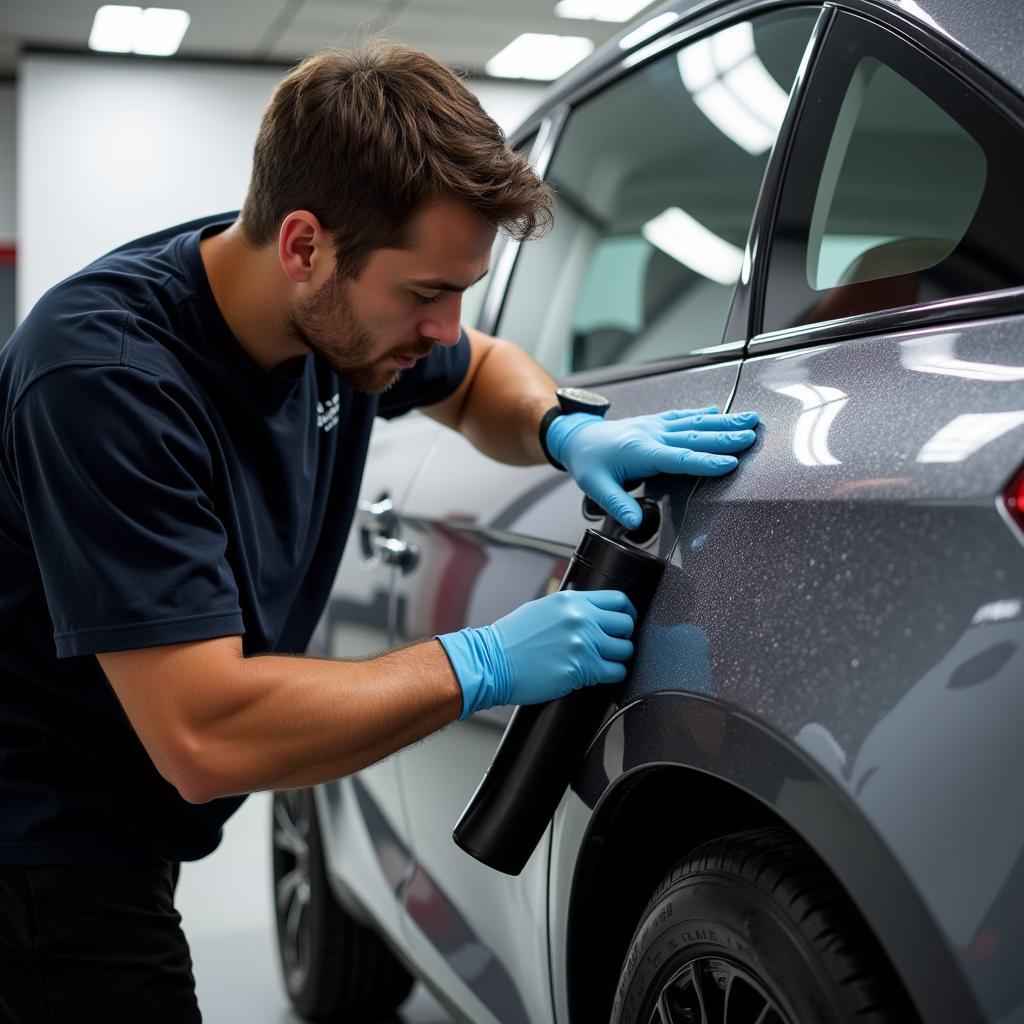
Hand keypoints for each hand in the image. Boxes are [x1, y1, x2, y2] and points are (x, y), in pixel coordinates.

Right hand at [437, 589, 636, 718]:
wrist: (492, 662)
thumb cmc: (510, 640)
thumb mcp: (541, 609)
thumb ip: (569, 608)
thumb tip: (589, 613)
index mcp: (571, 601)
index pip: (617, 599)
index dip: (626, 612)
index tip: (624, 621)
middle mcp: (580, 619)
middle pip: (626, 624)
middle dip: (622, 636)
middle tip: (613, 644)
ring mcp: (583, 643)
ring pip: (625, 649)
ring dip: (618, 657)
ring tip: (604, 661)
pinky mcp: (582, 669)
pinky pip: (616, 672)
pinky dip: (612, 674)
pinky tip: (600, 674)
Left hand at [546, 406, 758, 528]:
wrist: (577, 436)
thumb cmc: (588, 461)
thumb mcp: (596, 487)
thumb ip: (617, 505)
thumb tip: (635, 523)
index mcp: (641, 451)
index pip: (679, 458)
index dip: (705, 461)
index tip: (730, 463)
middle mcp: (652, 434)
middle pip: (695, 436)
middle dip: (725, 437)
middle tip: (752, 437)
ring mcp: (655, 426)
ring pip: (694, 422)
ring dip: (723, 422)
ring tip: (749, 420)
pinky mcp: (655, 422)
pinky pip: (683, 416)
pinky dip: (703, 414)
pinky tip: (720, 413)